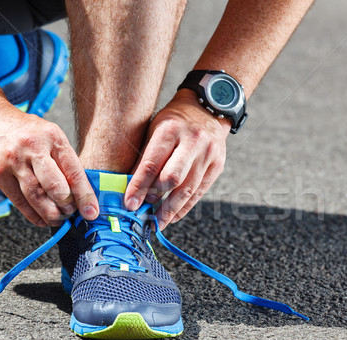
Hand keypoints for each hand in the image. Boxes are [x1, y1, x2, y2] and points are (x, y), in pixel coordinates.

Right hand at [0, 104, 98, 226]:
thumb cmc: (22, 130)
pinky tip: (42, 219)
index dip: (85, 196)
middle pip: (56, 187)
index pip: (74, 172)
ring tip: (58, 219)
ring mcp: (14, 162)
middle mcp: (34, 148)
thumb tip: (80, 191)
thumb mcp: (48, 135)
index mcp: (53, 137)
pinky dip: (33, 215)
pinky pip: (19, 201)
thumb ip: (63, 160)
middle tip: (71, 213)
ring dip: (51, 214)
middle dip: (67, 206)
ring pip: (37, 197)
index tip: (91, 212)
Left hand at [125, 89, 229, 229]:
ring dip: (170, 210)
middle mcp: (192, 141)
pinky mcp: (217, 166)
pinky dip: (184, 207)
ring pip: (187, 190)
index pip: (151, 164)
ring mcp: (208, 154)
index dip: (138, 187)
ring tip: (156, 223)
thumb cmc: (174, 121)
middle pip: (172, 179)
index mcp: (170, 129)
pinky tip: (173, 216)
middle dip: (155, 200)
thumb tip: (129, 188)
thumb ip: (143, 157)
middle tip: (142, 214)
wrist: (207, 109)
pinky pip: (199, 192)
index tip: (129, 204)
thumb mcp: (154, 129)